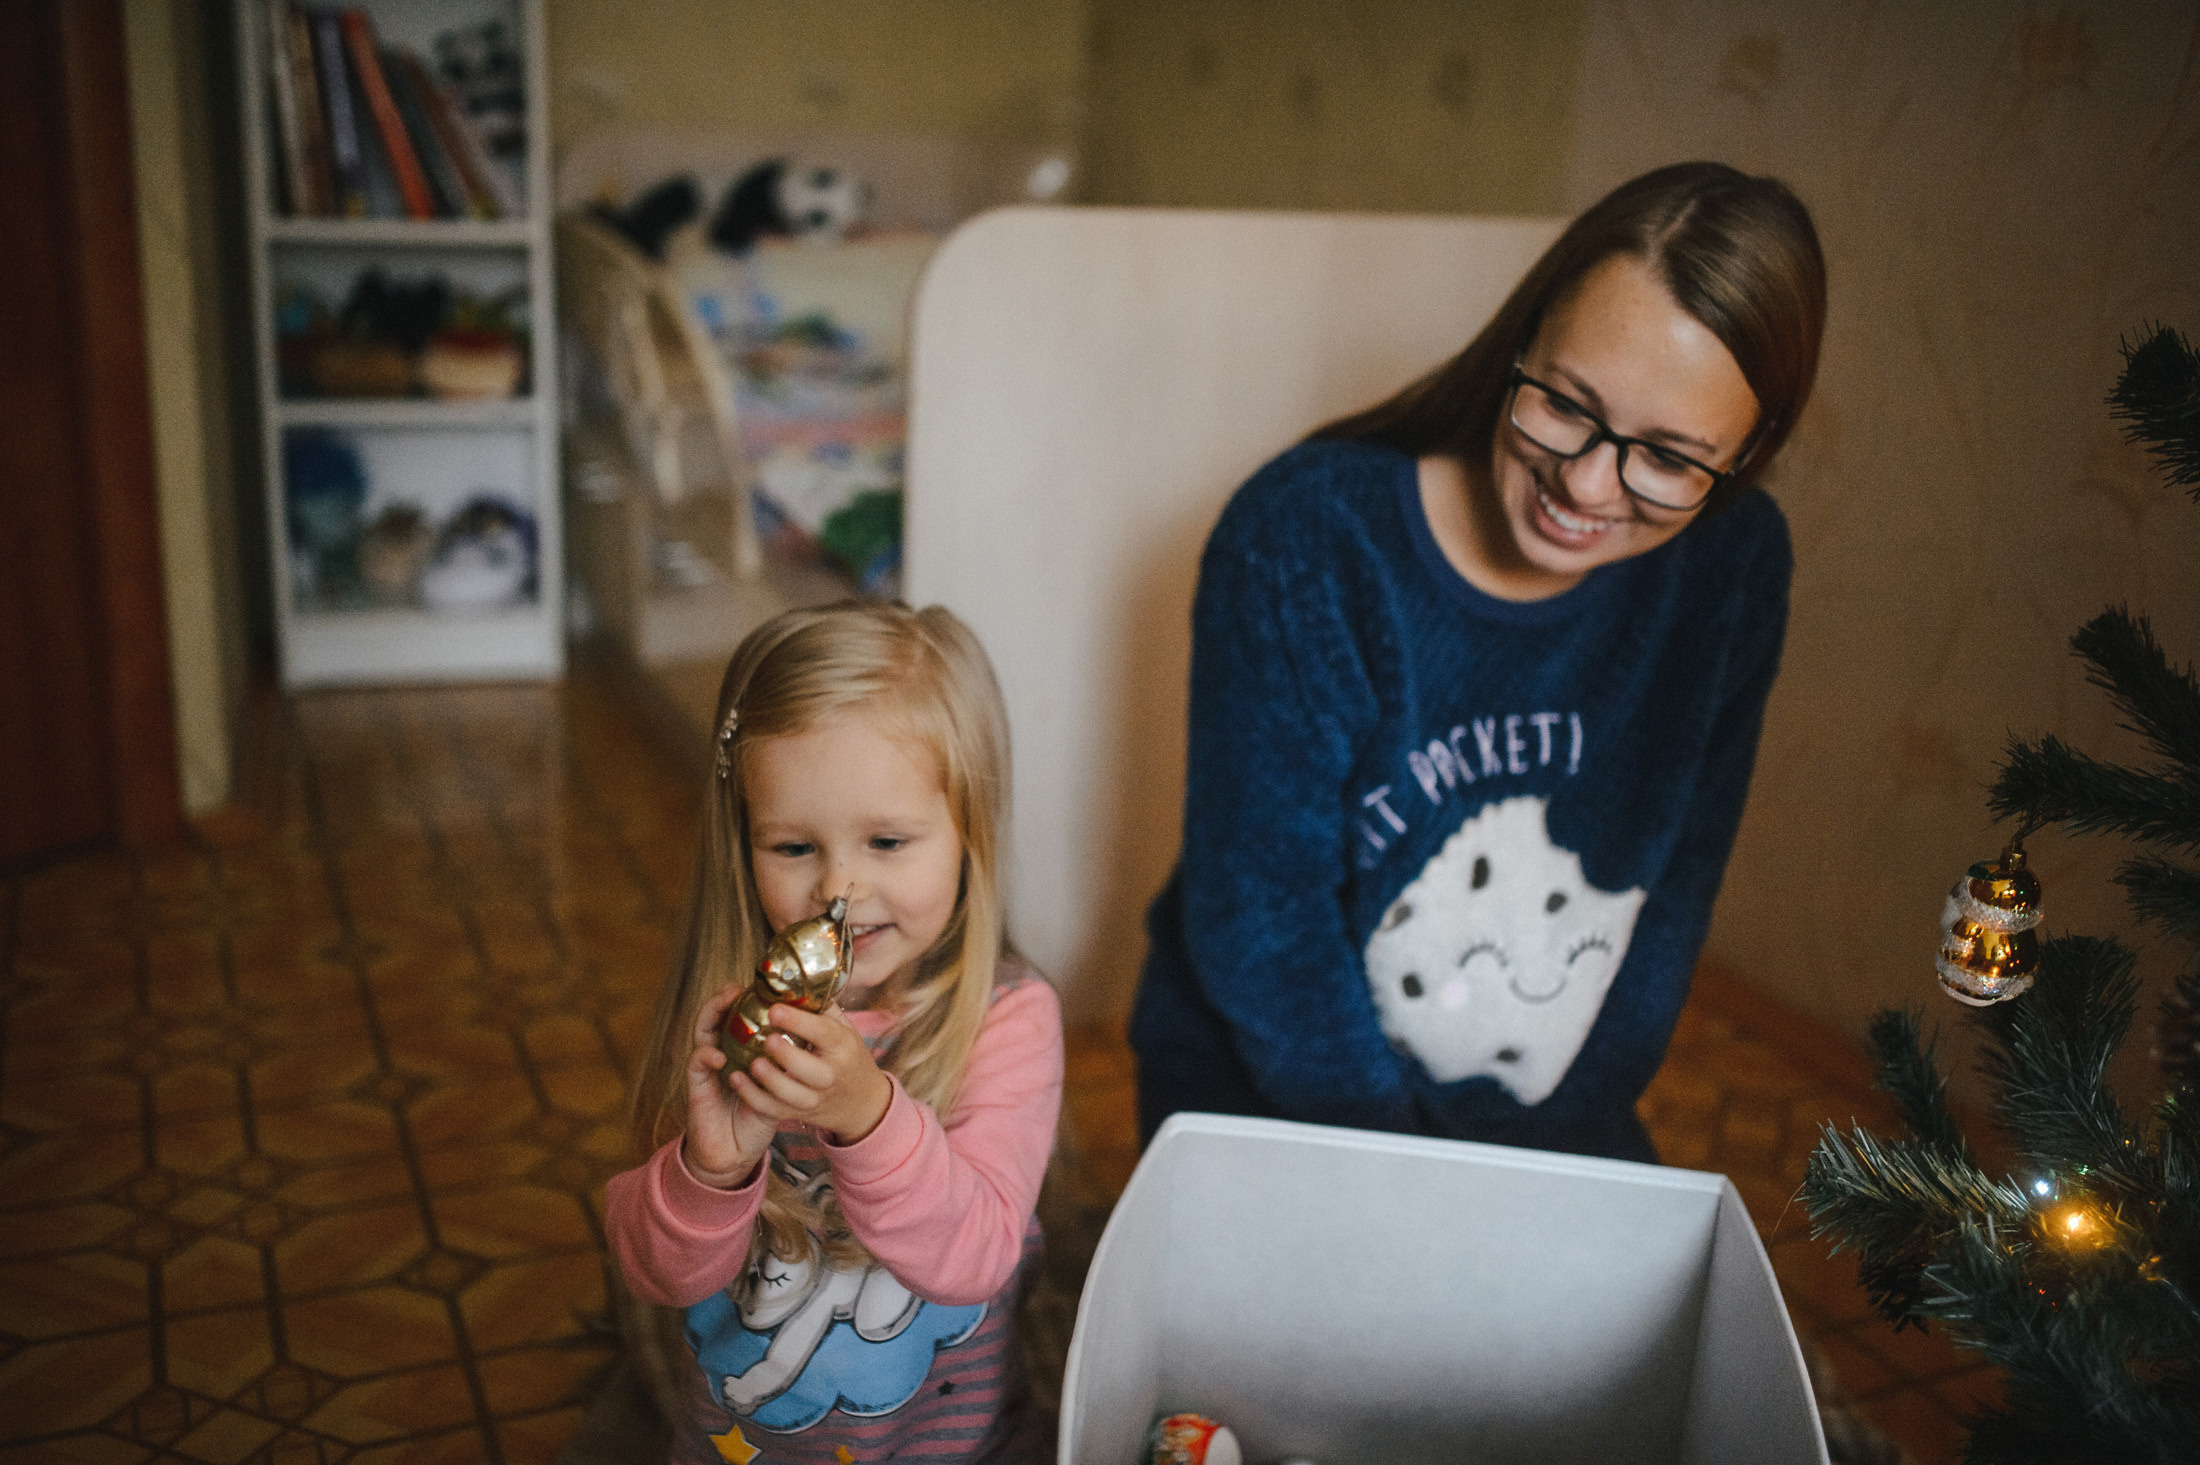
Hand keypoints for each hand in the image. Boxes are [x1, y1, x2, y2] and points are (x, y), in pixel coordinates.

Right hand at [682, 983, 779, 1187]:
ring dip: (712, 1015)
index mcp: (743, 1048)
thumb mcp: (784, 1080)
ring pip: (704, 1032)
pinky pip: (697, 1064)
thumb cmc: (761, 1112)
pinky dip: (706, 1056)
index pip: (741, 1014)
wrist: (736, 1151)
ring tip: (726, 1001)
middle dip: (724, 998)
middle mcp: (722, 1051)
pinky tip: (720, 1054)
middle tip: (736, 986)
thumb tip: (819, 1029)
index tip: (759, 981)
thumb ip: (793, 1056)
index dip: (748, 997)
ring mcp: (708, 1067)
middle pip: (718, 1016)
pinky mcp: (697, 1086)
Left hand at [728, 1003, 892, 1144]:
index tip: (774, 1009)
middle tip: (766, 1039)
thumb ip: (821, 1009)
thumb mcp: (844, 1029)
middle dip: (787, 1056)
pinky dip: (754, 1098)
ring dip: (771, 1081)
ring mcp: (816, 1097)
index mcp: (843, 1046)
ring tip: (752, 1064)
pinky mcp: (800, 1113)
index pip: (822, 1033)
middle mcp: (832, 1074)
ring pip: (793, 1095)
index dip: (798, 1021)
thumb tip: (793, 982)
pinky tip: (737, 1080)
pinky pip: (775, 1110)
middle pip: (812, 1070)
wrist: (862, 1101)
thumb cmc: (848, 1056)